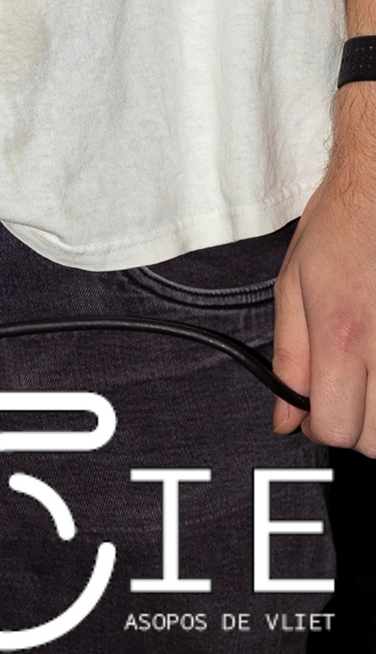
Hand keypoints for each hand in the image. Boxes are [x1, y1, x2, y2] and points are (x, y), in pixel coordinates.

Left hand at [272, 98, 375, 452]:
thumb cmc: (343, 224)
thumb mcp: (294, 283)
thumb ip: (289, 357)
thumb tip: (285, 417)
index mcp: (342, 335)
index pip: (336, 429)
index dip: (319, 423)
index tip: (315, 404)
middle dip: (356, 428)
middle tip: (345, 393)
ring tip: (368, 376)